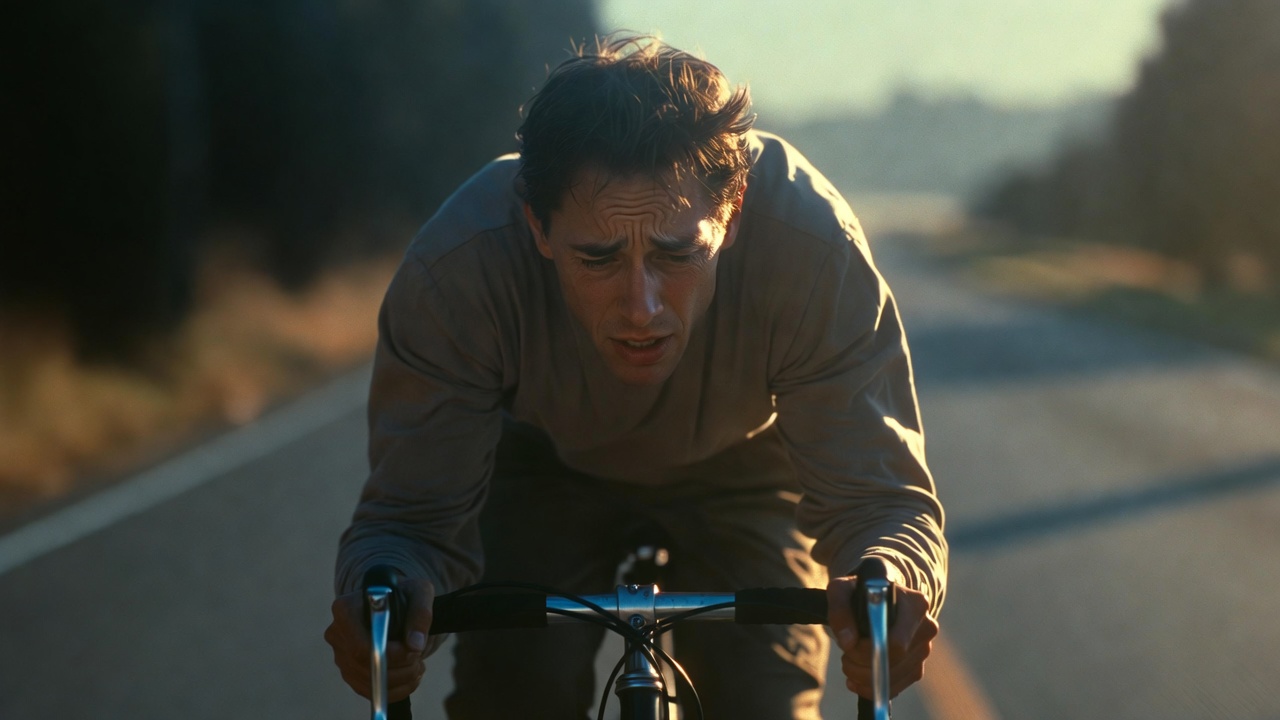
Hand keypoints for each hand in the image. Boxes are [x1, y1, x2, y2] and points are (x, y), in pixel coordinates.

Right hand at [324, 576, 435, 700]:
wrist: (393, 605)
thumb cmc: (403, 595)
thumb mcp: (419, 592)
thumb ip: (420, 613)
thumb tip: (415, 644)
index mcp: (346, 609)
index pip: (361, 646)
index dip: (389, 655)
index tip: (413, 649)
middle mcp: (337, 633)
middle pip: (365, 666)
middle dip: (399, 669)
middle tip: (419, 658)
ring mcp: (341, 655)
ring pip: (369, 682)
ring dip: (401, 680)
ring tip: (418, 666)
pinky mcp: (350, 672)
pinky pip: (370, 691)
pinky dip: (395, 690)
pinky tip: (410, 676)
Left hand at [827, 574, 937, 698]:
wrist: (877, 598)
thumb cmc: (860, 591)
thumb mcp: (841, 589)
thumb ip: (839, 610)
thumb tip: (847, 642)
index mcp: (915, 605)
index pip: (896, 642)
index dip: (868, 651)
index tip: (848, 646)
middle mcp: (927, 627)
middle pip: (895, 662)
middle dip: (863, 666)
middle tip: (845, 657)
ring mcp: (924, 649)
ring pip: (894, 678)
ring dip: (864, 678)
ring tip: (848, 663)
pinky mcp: (916, 666)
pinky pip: (896, 688)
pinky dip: (873, 688)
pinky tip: (856, 680)